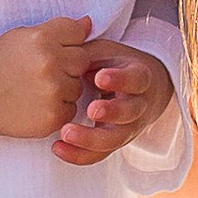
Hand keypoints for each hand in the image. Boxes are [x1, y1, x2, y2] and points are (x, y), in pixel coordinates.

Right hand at [0, 17, 99, 139]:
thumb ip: (57, 29)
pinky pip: (71, 110)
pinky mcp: (53, 116)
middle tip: (43, 71)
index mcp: (42, 38)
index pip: (77, 32)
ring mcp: (53, 91)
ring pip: (78, 87)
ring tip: (37, 89)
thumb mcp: (21, 36)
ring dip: (64, 89)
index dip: (67, 41)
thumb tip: (88, 23)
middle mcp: (50, 63)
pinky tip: (36, 104)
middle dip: (68, 65)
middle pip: (82, 60)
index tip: (52, 49)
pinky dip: (58, 108)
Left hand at [53, 40, 176, 166]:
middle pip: (129, 113)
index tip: (99, 77)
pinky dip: (78, 154)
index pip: (136, 80)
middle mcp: (138, 106)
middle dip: (111, 112)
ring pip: (114, 139)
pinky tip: (58, 148)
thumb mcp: (106, 52)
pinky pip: (99, 155)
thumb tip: (67, 42)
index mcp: (139, 78)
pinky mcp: (113, 143)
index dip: (120, 79)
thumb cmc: (115, 66)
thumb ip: (88, 52)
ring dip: (90, 138)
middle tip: (91, 110)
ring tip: (66, 133)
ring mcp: (127, 128)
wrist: (139, 90)